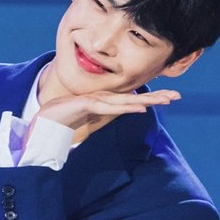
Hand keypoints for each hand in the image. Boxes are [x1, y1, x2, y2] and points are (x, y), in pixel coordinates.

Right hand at [29, 88, 180, 142]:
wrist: (42, 123)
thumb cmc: (63, 122)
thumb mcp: (88, 124)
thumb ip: (101, 120)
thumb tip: (114, 119)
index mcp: (105, 105)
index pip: (132, 100)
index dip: (151, 98)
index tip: (170, 98)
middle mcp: (103, 100)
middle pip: (134, 98)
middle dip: (156, 96)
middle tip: (177, 96)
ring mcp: (94, 101)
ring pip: (125, 100)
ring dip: (146, 100)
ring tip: (165, 100)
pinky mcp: (86, 105)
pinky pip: (110, 106)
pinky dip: (125, 106)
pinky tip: (140, 107)